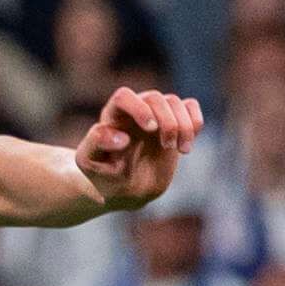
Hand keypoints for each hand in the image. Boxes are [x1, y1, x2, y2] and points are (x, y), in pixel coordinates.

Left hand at [71, 83, 204, 215]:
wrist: (127, 189)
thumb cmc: (104, 175)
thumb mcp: (89, 163)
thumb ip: (97, 144)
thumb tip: (123, 137)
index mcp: (112, 116)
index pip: (123, 96)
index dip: (139, 108)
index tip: (150, 129)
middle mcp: (134, 109)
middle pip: (155, 97)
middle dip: (167, 121)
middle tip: (167, 146)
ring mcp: (156, 114)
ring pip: (174, 102)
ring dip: (183, 126)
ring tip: (181, 150)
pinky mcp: (175, 121)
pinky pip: (190, 106)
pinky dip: (195, 122)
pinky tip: (187, 143)